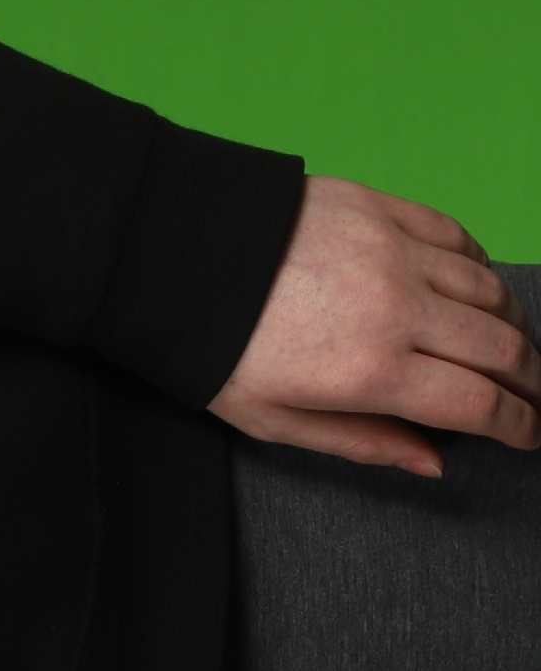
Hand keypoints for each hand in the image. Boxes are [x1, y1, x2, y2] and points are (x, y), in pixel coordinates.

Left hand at [205, 176, 534, 477]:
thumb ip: (361, 442)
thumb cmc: (212, 346)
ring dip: (514, 325)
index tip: (532, 434)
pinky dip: (482, 269)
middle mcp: (398, 309)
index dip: (519, 424)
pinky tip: (480, 289)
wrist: (167, 259)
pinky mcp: (383, 209)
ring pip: (492, 291)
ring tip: (513, 349)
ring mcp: (396, 252)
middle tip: (535, 396)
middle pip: (504, 348)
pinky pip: (460, 238)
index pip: (478, 404)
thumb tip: (433, 461)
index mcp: (369, 371)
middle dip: (533, 380)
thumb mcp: (272, 419)